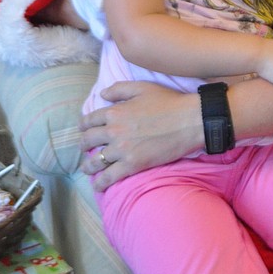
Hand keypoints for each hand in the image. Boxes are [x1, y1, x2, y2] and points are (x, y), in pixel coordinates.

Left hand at [80, 81, 200, 190]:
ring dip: (88, 166)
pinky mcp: (132, 164)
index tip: (84, 129)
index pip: (89, 120)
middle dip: (84, 145)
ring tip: (88, 169)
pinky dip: (101, 183)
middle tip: (85, 149)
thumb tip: (101, 94)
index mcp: (114, 112)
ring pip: (95, 161)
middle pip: (88, 141)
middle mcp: (113, 131)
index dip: (84, 125)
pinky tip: (98, 186)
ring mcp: (121, 150)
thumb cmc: (169, 102)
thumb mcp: (142, 87)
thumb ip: (119, 89)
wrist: (189, 121)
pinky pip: (110, 177)